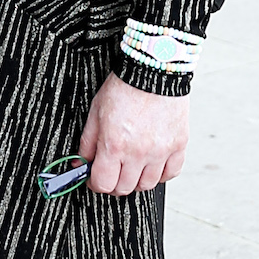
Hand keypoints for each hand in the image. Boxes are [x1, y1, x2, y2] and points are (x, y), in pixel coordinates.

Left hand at [80, 72, 188, 195]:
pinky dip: (161, 174)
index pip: (103, 183)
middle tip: (112, 171)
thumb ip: (87, 143)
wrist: (153, 70)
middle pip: (124, 188)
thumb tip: (80, 163)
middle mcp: (139, 152)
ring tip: (132, 166)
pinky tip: (152, 163)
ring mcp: (161, 151)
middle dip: (113, 183)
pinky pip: (171, 173)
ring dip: (136, 180)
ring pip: (147, 185)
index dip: (94, 184)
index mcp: (115, 145)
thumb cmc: (125, 87)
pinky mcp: (178, 145)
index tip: (94, 178)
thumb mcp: (95, 113)